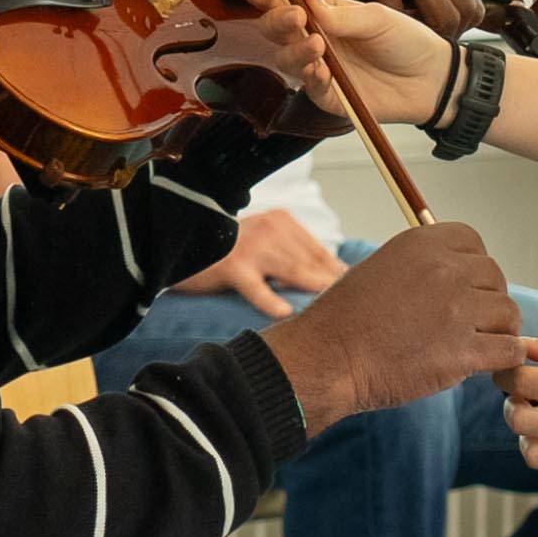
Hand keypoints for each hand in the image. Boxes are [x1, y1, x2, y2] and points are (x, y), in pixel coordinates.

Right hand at [175, 209, 350, 318]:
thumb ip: (293, 255)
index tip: (356, 292)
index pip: (318, 251)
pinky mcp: (232, 266)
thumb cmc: (228, 253)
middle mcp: (269, 228)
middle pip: (309, 261)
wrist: (181, 245)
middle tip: (351, 309)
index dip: (336, 273)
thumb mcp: (264, 245)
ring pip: (291, 272)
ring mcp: (251, 246)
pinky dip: (270, 301)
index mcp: (281, 221)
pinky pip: (256, 287)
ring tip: (331, 313)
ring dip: (312, 292)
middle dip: (331, 285)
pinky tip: (286, 315)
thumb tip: (333, 276)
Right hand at [239, 0, 455, 126]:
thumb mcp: (379, 18)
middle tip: (295, 17)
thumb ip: (341, 14)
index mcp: (325, 13)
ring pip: (287, 60)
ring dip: (296, 51)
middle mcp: (317, 39)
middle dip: (277, 21)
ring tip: (317, 46)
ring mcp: (321, 68)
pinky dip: (312, 78)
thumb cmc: (408, 41)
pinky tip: (323, 71)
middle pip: (276, 30)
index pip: (286, 1)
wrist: (432, 79)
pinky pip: (310, 88)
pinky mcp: (330, 96)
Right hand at [258, 223, 522, 430]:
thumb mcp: (381, 268)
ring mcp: (457, 311)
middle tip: (470, 322)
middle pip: (494, 277)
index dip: (472, 268)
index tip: (463, 288)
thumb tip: (455, 272)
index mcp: (422, 244)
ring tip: (479, 345)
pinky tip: (488, 365)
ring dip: (497, 330)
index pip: (474, 243)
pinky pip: (509, 349)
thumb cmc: (345, 320)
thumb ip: (421, 265)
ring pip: (507, 313)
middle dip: (486, 299)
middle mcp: (444, 270)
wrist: (326, 360)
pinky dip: (505, 359)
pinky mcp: (463, 352)